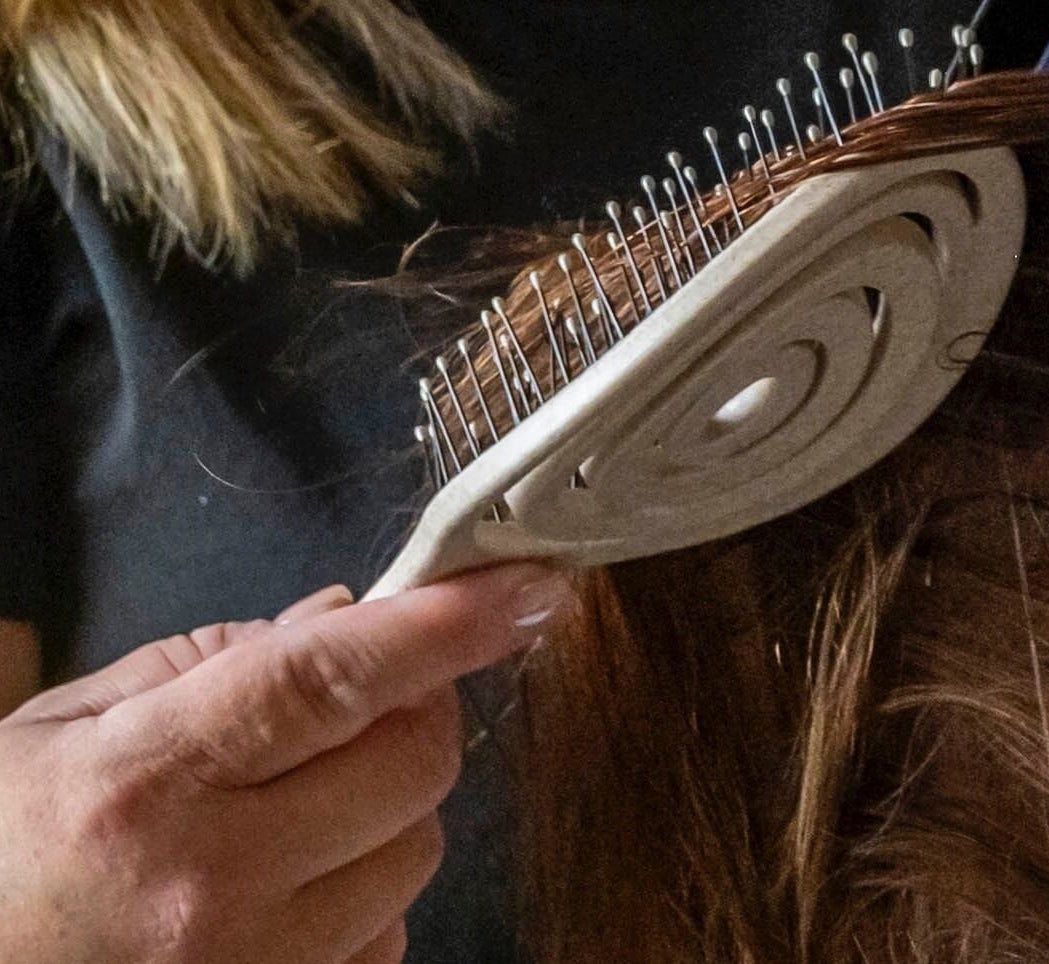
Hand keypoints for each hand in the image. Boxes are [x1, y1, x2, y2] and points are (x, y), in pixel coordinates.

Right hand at [0, 564, 570, 963]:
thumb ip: (216, 657)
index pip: (332, 680)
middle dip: (418, 710)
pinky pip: (389, 936)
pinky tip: (292, 881)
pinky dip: (367, 894)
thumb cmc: (1, 847)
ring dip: (392, 806)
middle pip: (412, 764)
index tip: (527, 587)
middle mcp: (211, 881)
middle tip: (373, 695)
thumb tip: (350, 612)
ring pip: (419, 851)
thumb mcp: (67, 725)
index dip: (444, 625)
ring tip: (301, 801)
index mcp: (148, 778)